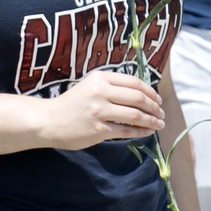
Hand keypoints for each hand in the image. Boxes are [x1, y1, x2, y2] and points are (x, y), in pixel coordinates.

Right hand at [44, 71, 164, 150]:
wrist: (48, 121)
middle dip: (154, 107)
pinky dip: (141, 131)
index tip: (158, 99)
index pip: (134, 82)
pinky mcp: (98, 130)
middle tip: (161, 113)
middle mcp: (100, 92)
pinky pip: (126, 131)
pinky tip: (147, 132)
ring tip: (159, 124)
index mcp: (100, 78)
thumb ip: (112, 88)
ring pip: (135, 115)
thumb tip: (142, 95)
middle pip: (138, 98)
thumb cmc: (71, 104)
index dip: (150, 92)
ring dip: (151, 120)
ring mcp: (99, 111)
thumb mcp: (90, 87)